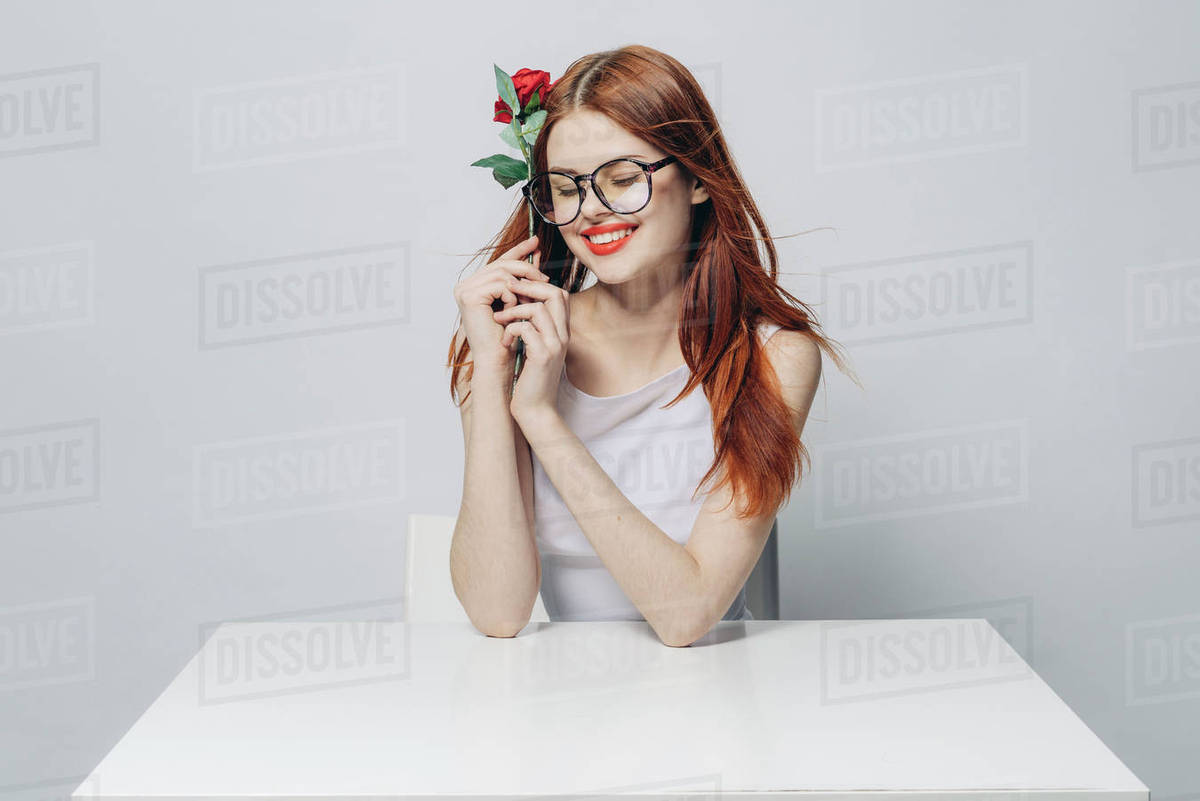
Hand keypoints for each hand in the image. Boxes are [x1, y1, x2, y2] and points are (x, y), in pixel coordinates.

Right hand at [451, 234, 549, 370]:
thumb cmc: (508, 336)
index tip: (536, 243)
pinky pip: (500, 284)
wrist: (497, 360)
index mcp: (474, 285)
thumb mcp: (519, 300)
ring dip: (520, 287)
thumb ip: (523, 277)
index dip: (518, 251)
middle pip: (502, 264)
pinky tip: (512, 311)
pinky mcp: (468, 296)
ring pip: (503, 272)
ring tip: (526, 303)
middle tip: (545, 277)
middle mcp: (465, 285)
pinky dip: (512, 297)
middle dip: (526, 269)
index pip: (499, 262)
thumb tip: (536, 251)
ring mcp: (464, 289)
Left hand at [492, 275, 570, 423]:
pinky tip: (504, 343)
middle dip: (528, 288)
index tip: (515, 291)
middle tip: (507, 292)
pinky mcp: (542, 356)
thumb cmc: (531, 380)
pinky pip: (525, 329)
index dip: (537, 286)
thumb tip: (518, 306)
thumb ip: (534, 329)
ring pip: (537, 309)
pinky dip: (510, 331)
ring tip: (500, 320)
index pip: (559, 294)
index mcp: (562, 332)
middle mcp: (563, 336)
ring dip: (513, 311)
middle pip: (555, 293)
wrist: (536, 410)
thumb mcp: (534, 349)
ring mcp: (554, 345)